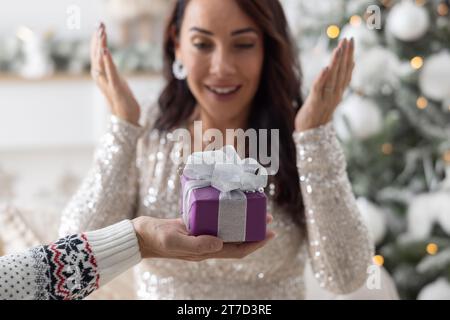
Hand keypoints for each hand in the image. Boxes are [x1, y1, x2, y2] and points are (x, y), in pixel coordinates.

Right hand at [91, 22, 140, 124]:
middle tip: (99, 25)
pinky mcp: (115, 88)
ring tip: (102, 33)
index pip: (96, 54)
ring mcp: (106, 83)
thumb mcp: (116, 80)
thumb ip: (111, 69)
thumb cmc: (123, 99)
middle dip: (97, 39)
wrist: (127, 117)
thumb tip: (107, 57)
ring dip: (101, 46)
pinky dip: (107, 61)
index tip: (98, 26)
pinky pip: (110, 72)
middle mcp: (100, 78)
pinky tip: (105, 51)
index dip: (96, 40)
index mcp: (101, 74)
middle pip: (96, 54)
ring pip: (101, 61)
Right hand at [131, 214, 274, 260]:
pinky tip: (230, 204)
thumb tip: (220, 244)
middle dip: (254, 232)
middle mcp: (207, 245)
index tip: (270, 234)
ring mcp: (202, 236)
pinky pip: (216, 221)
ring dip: (243, 222)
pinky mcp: (195, 226)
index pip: (238, 251)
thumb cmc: (156, 238)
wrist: (140, 235)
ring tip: (254, 209)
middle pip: (238, 241)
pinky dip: (227, 215)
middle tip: (267, 218)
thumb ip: (197, 244)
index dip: (256, 244)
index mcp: (205, 252)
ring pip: (229, 231)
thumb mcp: (175, 240)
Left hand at [295, 38, 354, 131]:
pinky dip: (323, 78)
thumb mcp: (331, 95)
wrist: (310, 133)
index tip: (351, 40)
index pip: (346, 70)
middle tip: (348, 38)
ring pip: (333, 77)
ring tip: (339, 48)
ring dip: (336, 62)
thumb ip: (340, 81)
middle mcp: (335, 93)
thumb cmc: (318, 113)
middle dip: (345, 54)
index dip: (349, 55)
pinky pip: (319, 88)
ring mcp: (326, 98)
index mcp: (339, 91)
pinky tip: (325, 67)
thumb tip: (351, 64)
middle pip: (342, 71)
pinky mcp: (315, 103)